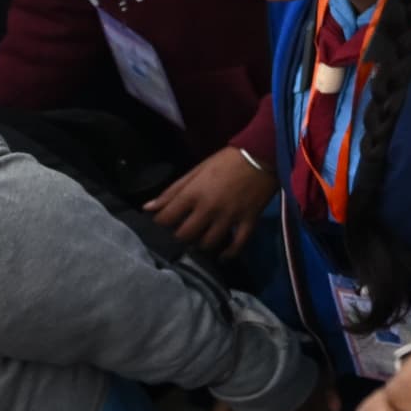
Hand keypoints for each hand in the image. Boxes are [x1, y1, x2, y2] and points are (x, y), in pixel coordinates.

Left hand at [146, 142, 273, 256]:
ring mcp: (229, 217)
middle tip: (182, 234)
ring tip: (200, 241)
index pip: (166, 219)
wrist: (262, 155)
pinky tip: (223, 255)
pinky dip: (229, 253)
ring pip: (208, 243)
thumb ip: (172, 191)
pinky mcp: (248, 221)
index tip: (163, 224)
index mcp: (193, 193)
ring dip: (201, 245)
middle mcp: (209, 208)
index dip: (160, 224)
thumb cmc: (226, 161)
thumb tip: (148, 208)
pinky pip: (237, 245)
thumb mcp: (196, 170)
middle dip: (180, 237)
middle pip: (185, 236)